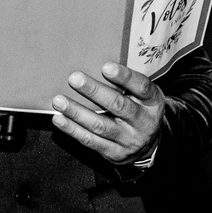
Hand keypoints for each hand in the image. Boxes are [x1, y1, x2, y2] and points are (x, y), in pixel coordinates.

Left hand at [50, 62, 164, 164]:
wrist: (148, 146)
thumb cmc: (139, 110)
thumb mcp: (143, 96)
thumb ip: (127, 83)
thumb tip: (95, 60)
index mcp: (152, 102)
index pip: (142, 87)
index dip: (125, 77)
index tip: (106, 67)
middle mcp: (143, 122)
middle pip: (118, 105)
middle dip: (94, 91)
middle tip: (74, 78)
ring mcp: (129, 140)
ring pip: (100, 125)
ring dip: (77, 112)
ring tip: (59, 100)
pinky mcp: (114, 153)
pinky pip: (91, 141)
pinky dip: (73, 129)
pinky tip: (59, 118)